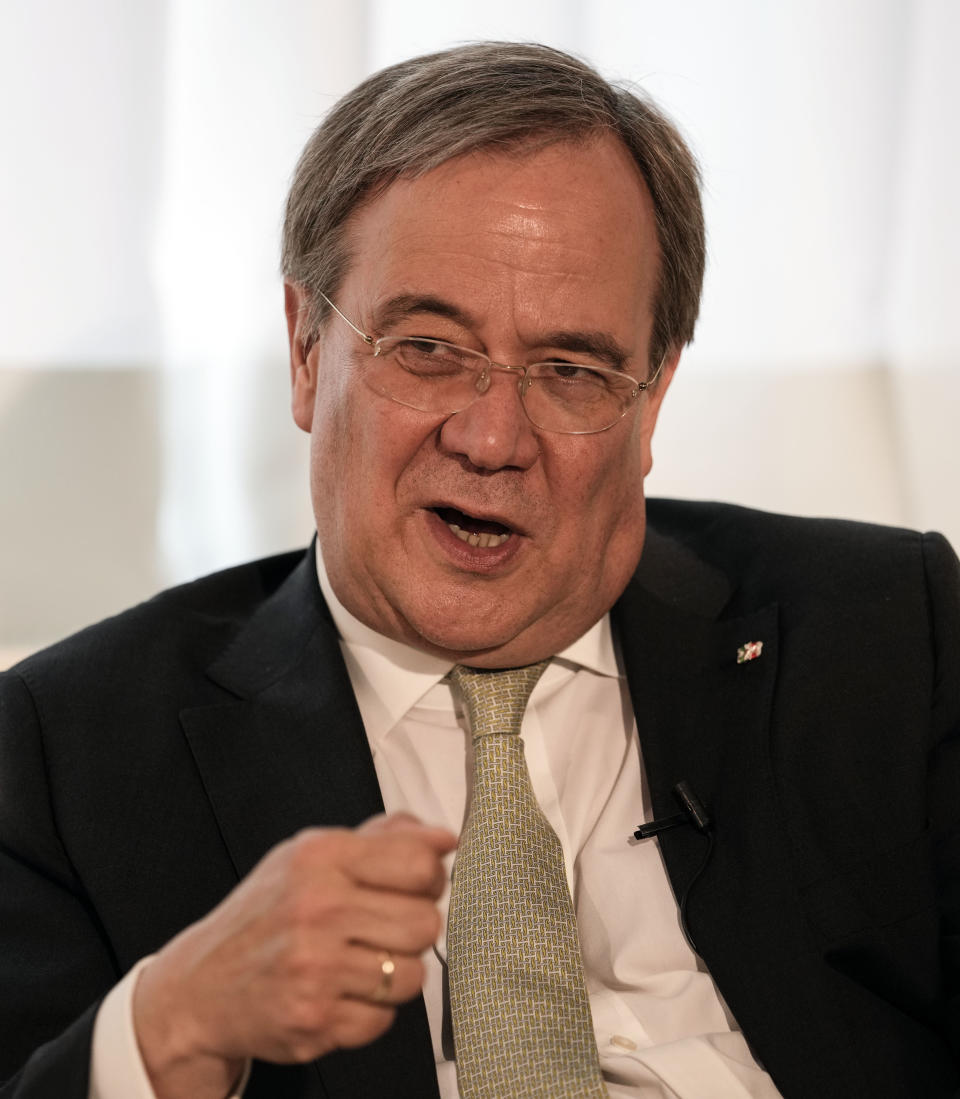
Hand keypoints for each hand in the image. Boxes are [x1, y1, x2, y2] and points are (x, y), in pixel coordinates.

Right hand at [133, 813, 456, 1098]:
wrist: (200, 987)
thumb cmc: (267, 914)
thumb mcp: (313, 854)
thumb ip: (383, 838)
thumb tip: (444, 839)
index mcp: (320, 857)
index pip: (419, 864)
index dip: (429, 878)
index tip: (416, 886)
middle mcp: (317, 907)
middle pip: (426, 923)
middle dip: (413, 929)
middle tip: (383, 928)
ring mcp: (315, 967)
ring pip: (412, 974)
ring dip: (394, 972)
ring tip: (361, 961)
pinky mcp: (315, 1020)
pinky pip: (385, 1018)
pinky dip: (370, 1010)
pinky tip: (341, 991)